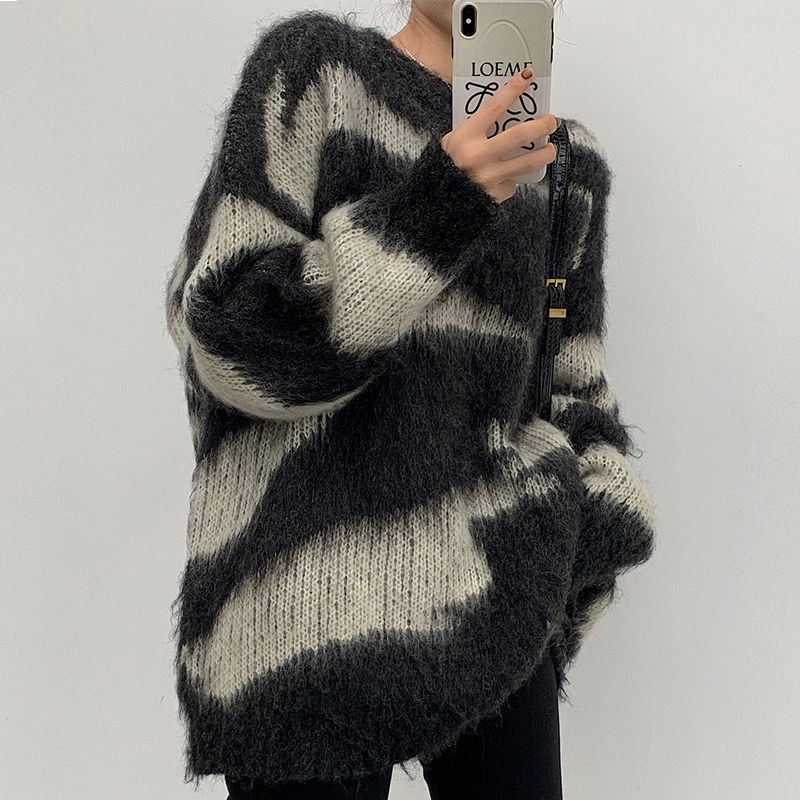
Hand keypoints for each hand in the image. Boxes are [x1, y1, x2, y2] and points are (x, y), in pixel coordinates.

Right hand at [441, 67, 558, 203]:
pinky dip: (513, 179)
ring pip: (529, 162)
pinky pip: (512, 183)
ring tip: (550, 149)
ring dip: (546, 153)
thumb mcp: (452, 142)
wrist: (439, 201)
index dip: (513, 89)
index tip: (527, 76)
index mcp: (465, 137)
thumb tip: (505, 112)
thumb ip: (475, 129)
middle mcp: (478, 156)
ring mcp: (489, 176)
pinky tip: (507, 177)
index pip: (494, 106)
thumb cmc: (446, 166)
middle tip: (551, 121)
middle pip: (521, 134)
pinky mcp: (495, 194)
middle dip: (542, 125)